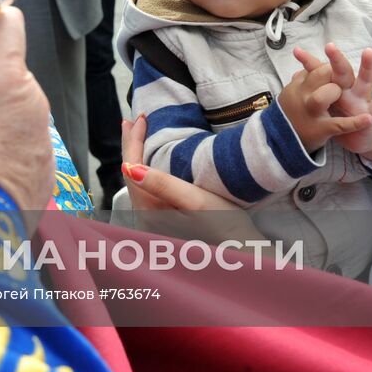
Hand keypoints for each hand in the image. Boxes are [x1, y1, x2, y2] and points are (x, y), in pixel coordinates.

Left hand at [120, 116, 260, 242]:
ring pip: (137, 181)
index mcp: (149, 212)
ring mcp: (153, 222)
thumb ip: (162, 184)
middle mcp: (145, 219)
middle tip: (130, 121)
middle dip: (130, 146)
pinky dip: (144, 170)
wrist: (243, 252)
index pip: (132, 169)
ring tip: (135, 135)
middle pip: (131, 174)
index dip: (133, 142)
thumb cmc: (225, 225)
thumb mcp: (196, 200)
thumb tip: (128, 167)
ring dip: (136, 156)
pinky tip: (147, 161)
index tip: (139, 119)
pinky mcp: (163, 221)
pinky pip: (146, 189)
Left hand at [293, 45, 371, 163]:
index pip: (321, 72)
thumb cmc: (340, 116)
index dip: (310, 63)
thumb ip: (315, 89)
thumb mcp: (326, 103)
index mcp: (334, 87)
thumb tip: (295, 75)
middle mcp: (348, 89)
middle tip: (330, 46)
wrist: (359, 137)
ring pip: (365, 81)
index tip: (296, 51)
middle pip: (342, 72)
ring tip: (368, 52)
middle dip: (336, 59)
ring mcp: (362, 99)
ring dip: (367, 67)